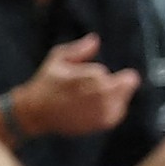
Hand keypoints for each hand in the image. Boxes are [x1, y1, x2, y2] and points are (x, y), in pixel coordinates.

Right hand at [7, 35, 138, 138]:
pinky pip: (117, 115)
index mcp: (94, 77)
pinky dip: (111, 110)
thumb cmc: (46, 82)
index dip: (114, 75)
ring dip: (115, 97)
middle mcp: (102, 95)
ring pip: (123, 101)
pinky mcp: (100, 125)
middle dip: (119, 84)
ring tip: (94, 97)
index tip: (98, 76)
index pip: (124, 75)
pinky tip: (95, 108)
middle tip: (98, 86)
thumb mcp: (58, 58)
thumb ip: (80, 49)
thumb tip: (95, 40)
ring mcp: (103, 112)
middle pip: (129, 86)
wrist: (35, 112)